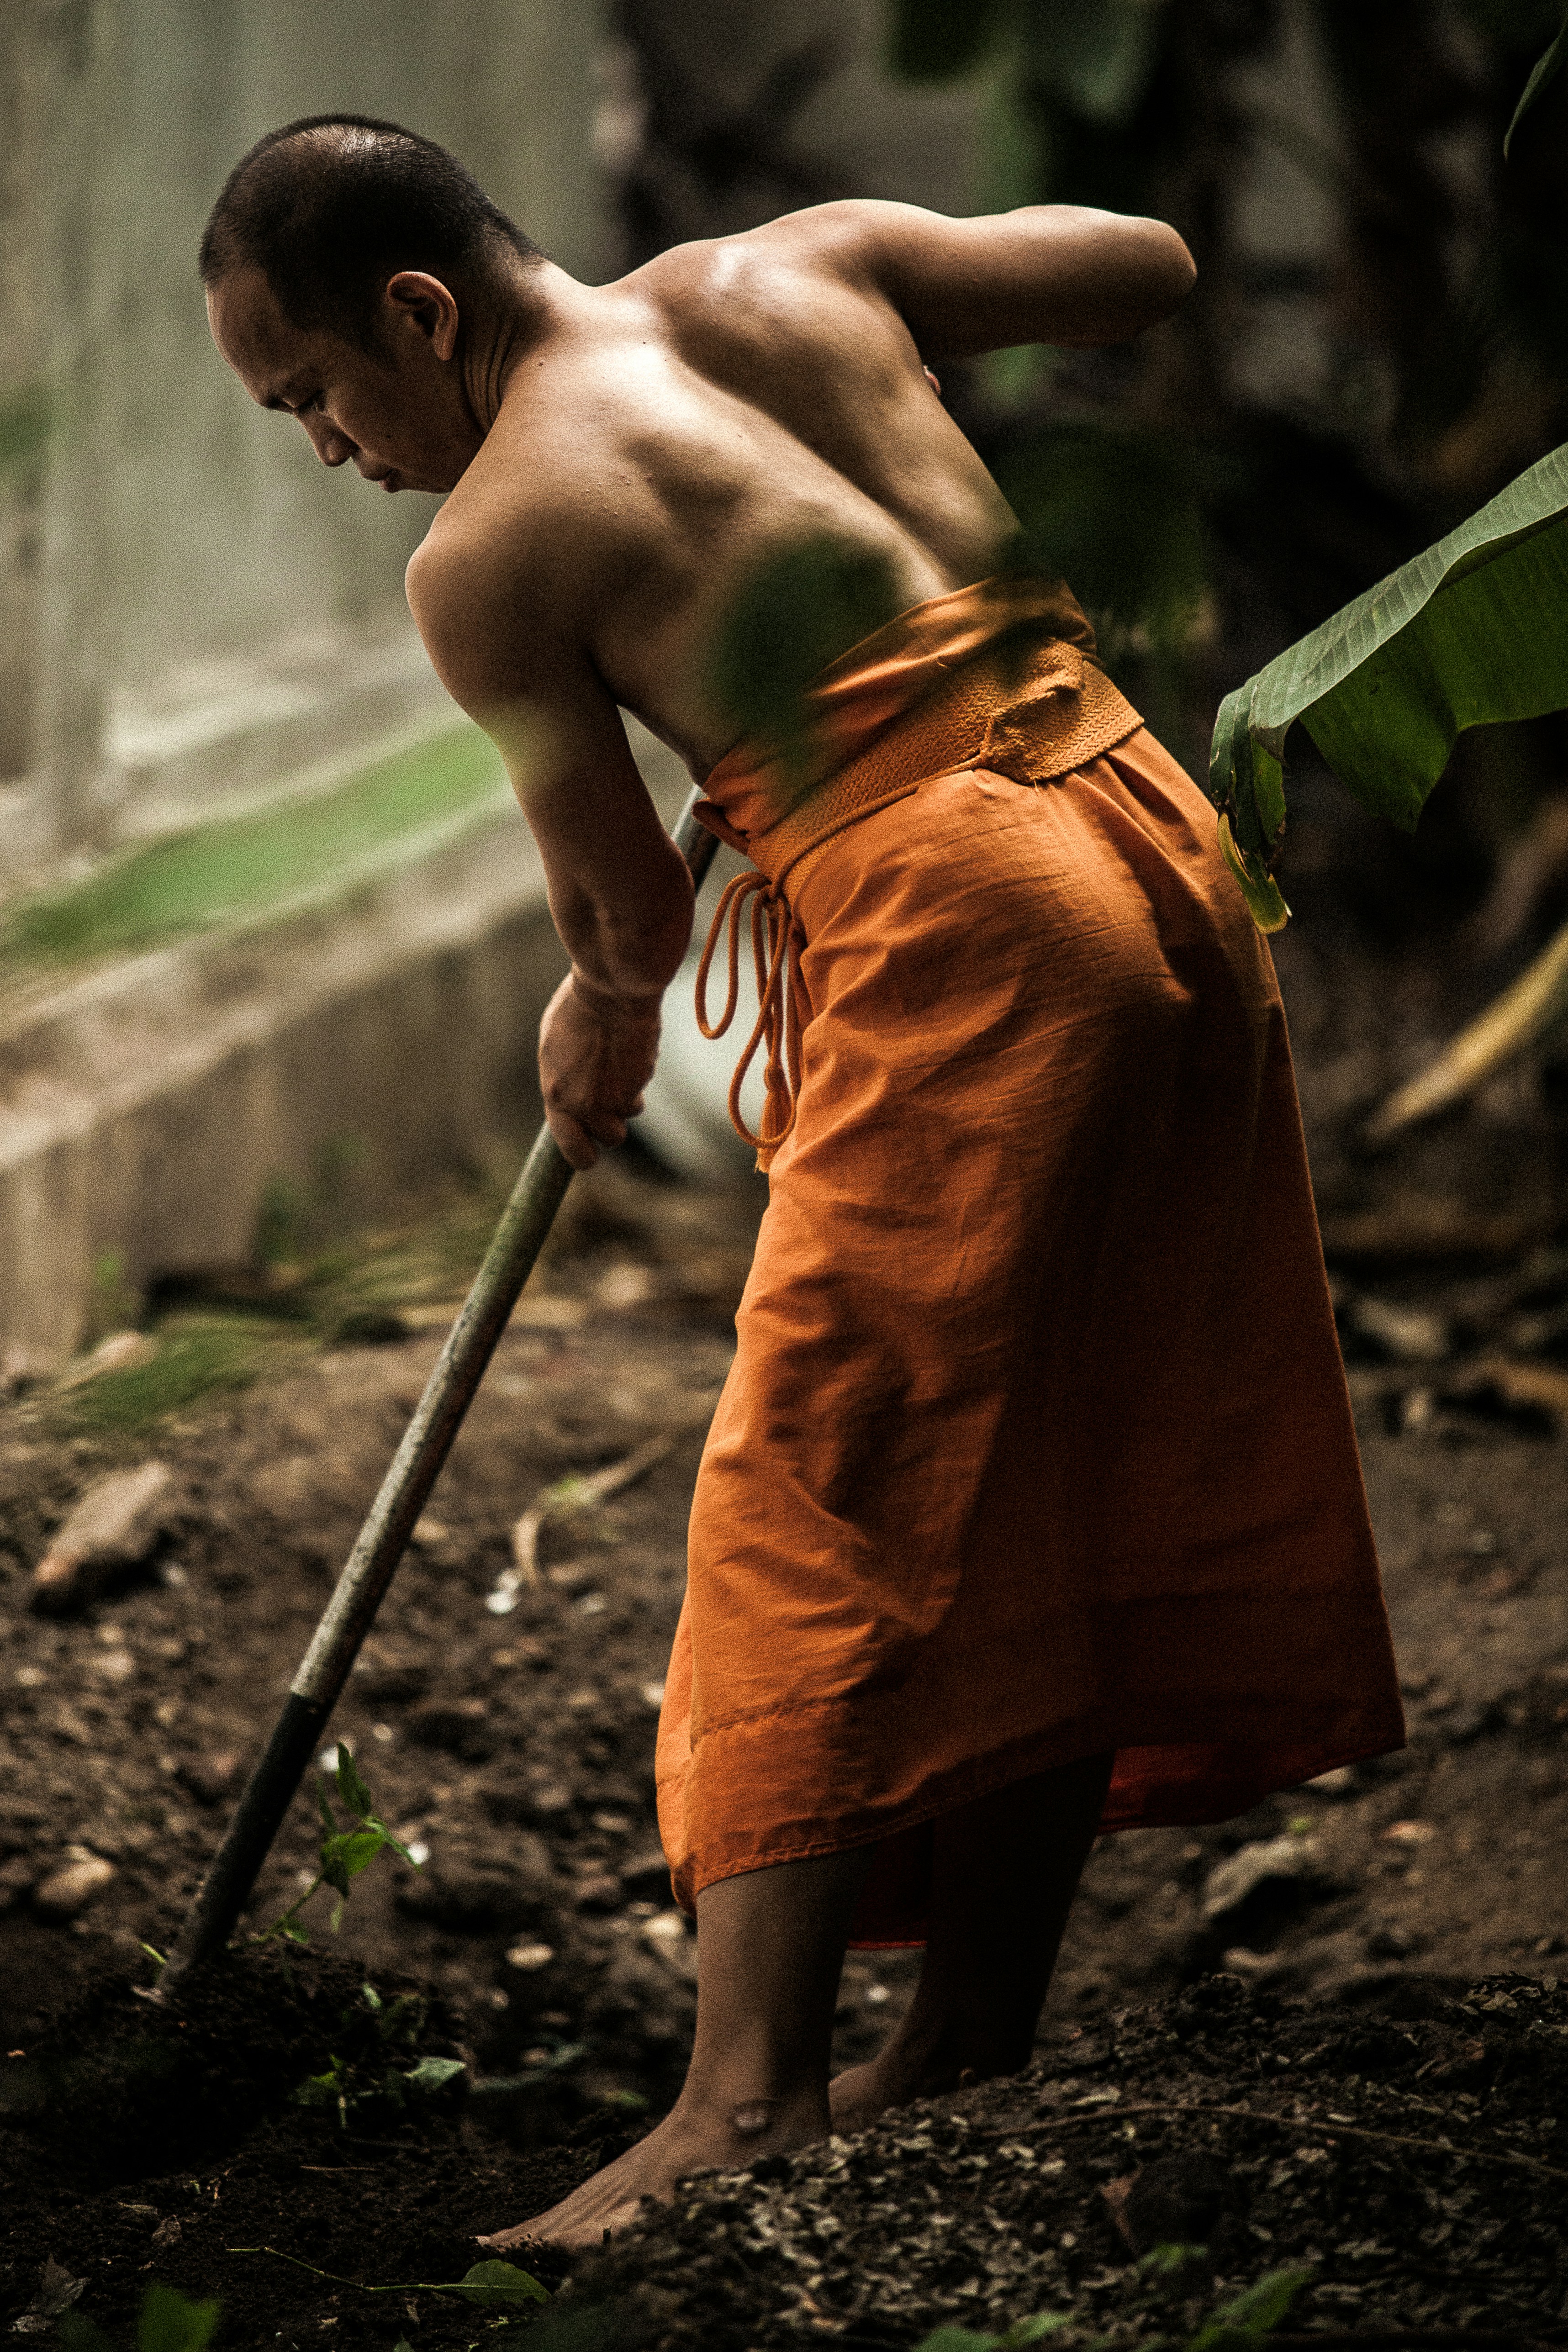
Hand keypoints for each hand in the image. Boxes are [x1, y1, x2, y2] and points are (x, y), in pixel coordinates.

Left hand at [538, 971, 661, 1168]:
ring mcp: (619, 1094)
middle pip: (611, 1137)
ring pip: (630, 1112)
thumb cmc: (577, 1010)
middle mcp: (588, 1104)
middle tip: (609, 1101)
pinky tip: (628, 1046)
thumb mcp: (554, 1048)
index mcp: (557, 1096)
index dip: (584, 1155)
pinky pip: (641, 1086)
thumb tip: (569, 1100)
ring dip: (627, 1096)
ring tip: (617, 1063)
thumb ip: (561, 1081)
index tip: (590, 1152)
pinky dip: (637, 1073)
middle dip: (612, 1123)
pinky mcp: (643, 1079)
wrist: (613, 989)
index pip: (574, 1150)